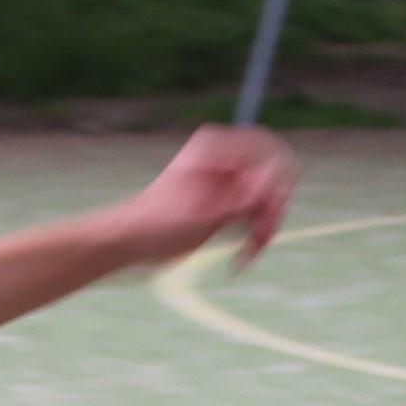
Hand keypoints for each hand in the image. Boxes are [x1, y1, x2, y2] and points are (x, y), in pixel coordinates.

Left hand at [119, 126, 295, 269]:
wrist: (129, 242)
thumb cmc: (157, 224)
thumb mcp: (204, 213)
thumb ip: (242, 198)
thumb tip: (275, 184)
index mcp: (215, 148)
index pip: (266, 148)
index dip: (275, 178)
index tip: (268, 208)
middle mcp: (223, 161)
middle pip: (272, 175)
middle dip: (271, 210)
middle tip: (259, 240)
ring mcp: (226, 183)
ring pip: (268, 199)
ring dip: (264, 227)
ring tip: (248, 254)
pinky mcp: (226, 205)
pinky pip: (256, 216)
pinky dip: (253, 236)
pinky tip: (241, 257)